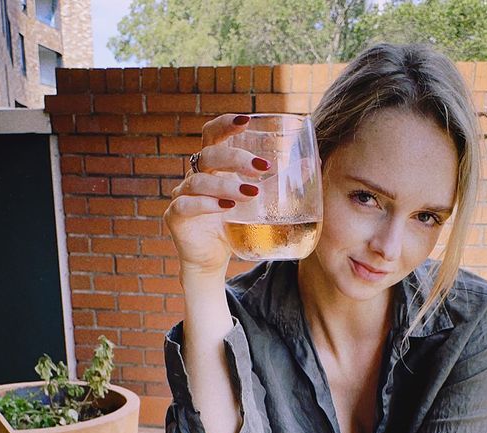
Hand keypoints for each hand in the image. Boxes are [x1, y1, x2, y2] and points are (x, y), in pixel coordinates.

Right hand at [164, 114, 269, 277]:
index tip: (246, 119)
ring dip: (226, 185)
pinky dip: (206, 204)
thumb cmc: (234, 226)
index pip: (212, 135)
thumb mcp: (257, 203)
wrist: (212, 259)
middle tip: (262, 168)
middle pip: (208, 155)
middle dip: (236, 158)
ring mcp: (182, 195)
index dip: (226, 124)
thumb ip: (276, 185)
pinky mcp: (176, 218)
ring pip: (199, 181)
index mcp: (212, 166)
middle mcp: (195, 176)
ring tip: (251, 194)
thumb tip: (310, 165)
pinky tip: (226, 207)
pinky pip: (185, 205)